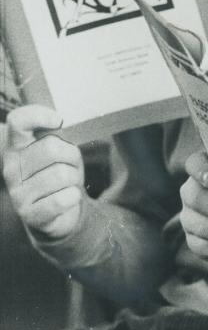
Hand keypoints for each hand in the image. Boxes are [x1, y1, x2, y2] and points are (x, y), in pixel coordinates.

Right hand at [2, 105, 85, 238]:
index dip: (39, 115)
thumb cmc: (59, 173)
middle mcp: (10, 169)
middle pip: (51, 148)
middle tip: (69, 166)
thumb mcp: (58, 149)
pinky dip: (73, 197)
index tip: (59, 121)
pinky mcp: (29, 215)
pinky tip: (67, 199)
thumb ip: (54, 134)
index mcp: (16, 147)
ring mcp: (18, 194)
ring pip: (61, 175)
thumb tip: (57, 122)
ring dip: (74, 179)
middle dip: (71, 156)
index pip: (18, 121)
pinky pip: (62, 199)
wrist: (58, 212)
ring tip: (67, 185)